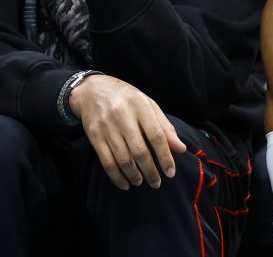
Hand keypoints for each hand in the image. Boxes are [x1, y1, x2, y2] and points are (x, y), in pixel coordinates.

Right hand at [69, 74, 187, 189]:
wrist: (92, 89)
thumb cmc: (126, 98)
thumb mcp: (148, 105)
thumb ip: (164, 126)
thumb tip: (181, 148)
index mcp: (140, 106)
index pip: (156, 135)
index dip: (165, 156)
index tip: (170, 173)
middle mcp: (122, 115)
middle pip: (139, 150)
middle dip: (150, 171)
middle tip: (156, 183)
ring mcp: (106, 126)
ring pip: (123, 158)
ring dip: (134, 175)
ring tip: (141, 182)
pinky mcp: (94, 135)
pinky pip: (106, 161)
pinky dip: (116, 176)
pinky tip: (125, 183)